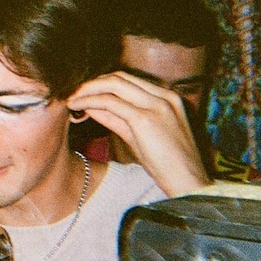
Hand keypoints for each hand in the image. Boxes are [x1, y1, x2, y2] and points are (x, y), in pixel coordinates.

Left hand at [68, 71, 208, 195]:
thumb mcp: (140, 135)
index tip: (83, 92)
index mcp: (167, 98)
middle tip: (72, 93)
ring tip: (70, 98)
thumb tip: (91, 106)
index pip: (128, 80)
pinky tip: (77, 106)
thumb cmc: (167, 164)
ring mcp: (157, 105)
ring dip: (87, 89)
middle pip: (119, 77)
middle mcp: (164, 96)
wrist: (189, 183)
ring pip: (113, 84)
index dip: (102, 83)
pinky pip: (110, 102)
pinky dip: (90, 101)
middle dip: (92, 83)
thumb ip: (117, 118)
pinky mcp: (146, 119)